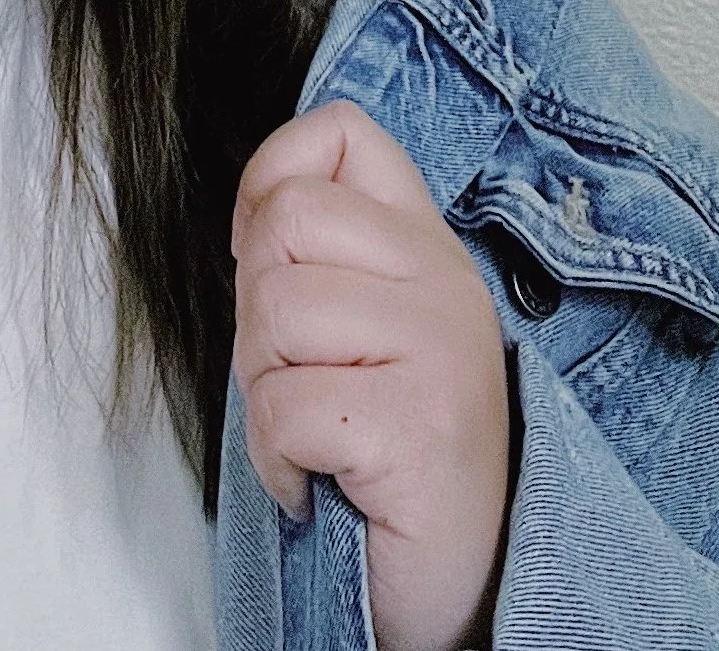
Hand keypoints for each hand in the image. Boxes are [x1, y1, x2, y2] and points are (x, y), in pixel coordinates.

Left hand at [231, 100, 513, 650]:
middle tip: (302, 376)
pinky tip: (322, 479)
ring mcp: (441, 349)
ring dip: (264, 390)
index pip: (341, 132)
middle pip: (286, 219)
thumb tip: (257, 202)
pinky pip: (284, 405)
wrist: (461, 584)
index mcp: (425, 244)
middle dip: (258, 308)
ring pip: (275, 311)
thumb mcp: (358, 323)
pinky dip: (276, 458)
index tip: (269, 254)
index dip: (272, 177)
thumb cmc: (384, 453)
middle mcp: (444, 280)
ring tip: (318, 433)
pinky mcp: (421, 426)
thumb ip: (320, 250)